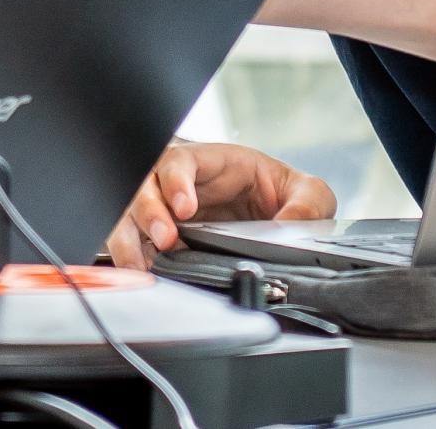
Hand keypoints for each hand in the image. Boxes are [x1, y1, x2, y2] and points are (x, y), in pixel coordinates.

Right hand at [102, 143, 335, 267]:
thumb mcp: (308, 192)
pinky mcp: (159, 238)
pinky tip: (139, 274)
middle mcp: (181, 183)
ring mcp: (165, 210)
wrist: (276, 216)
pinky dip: (129, 258)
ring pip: (128, 214)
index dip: (176, 182)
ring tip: (142, 265)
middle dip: (148, 211)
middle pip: (143, 184)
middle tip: (165, 239)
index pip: (181, 160)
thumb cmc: (283, 195)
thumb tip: (290, 227)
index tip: (185, 208)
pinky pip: (131, 243)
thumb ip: (307, 205)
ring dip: (129, 238)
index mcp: (214, 163)